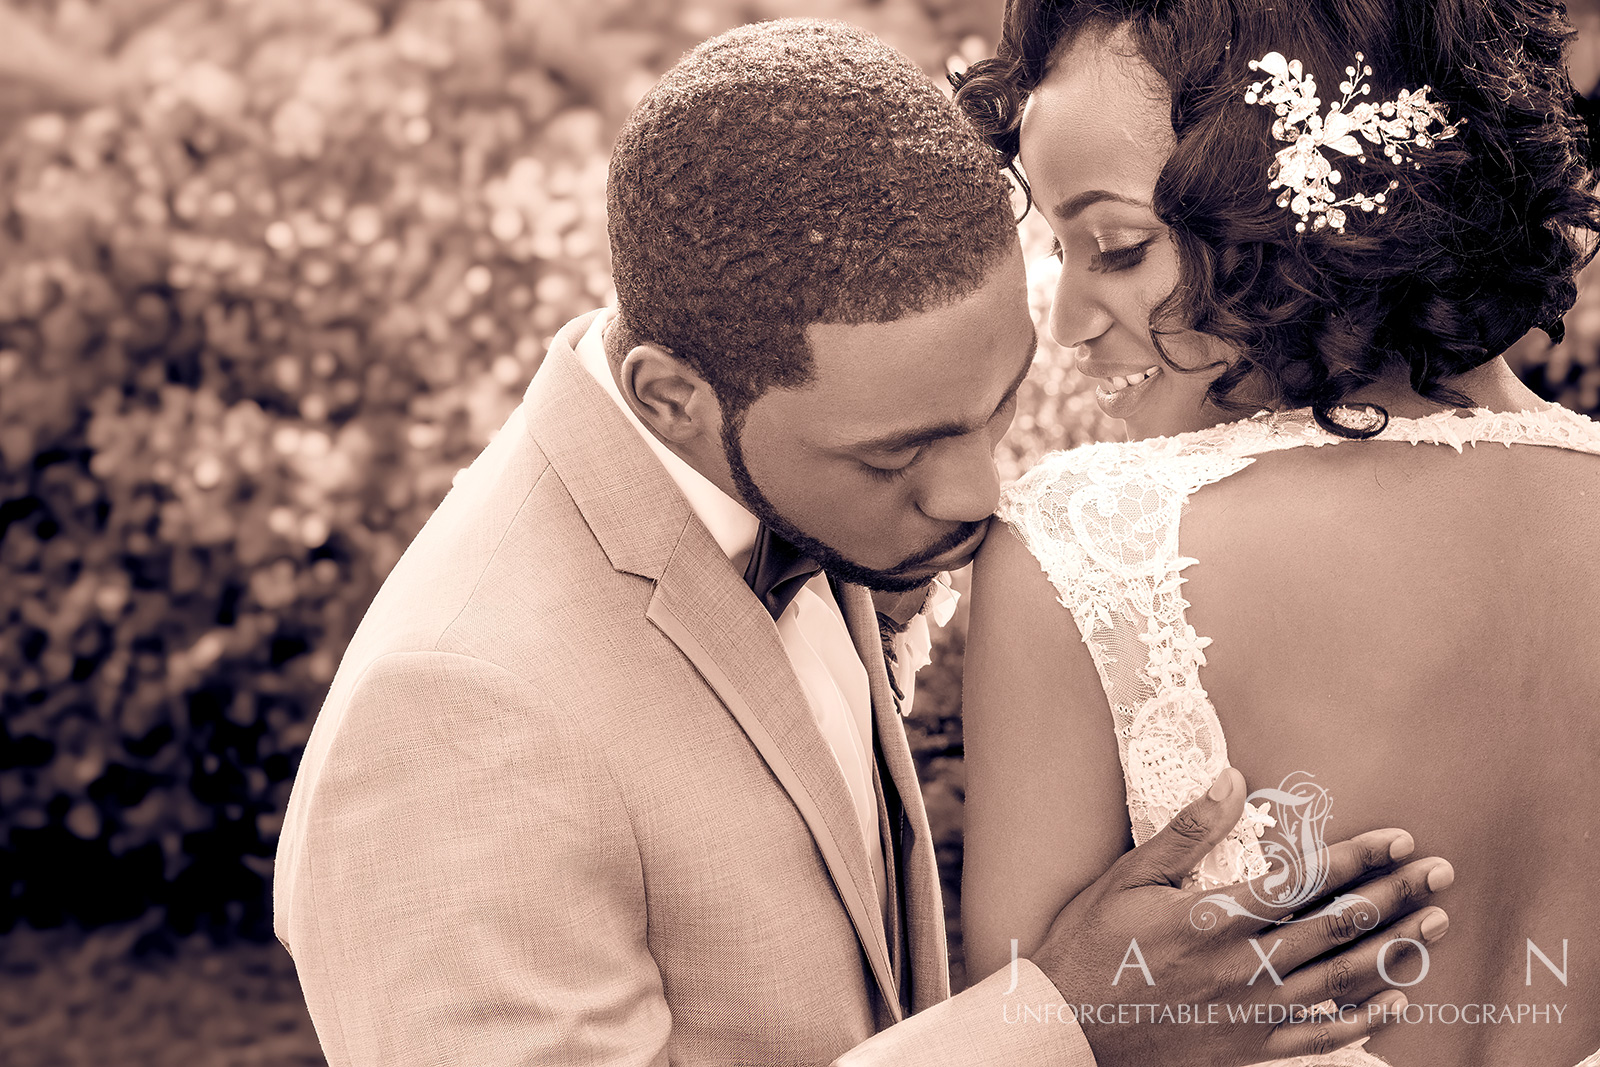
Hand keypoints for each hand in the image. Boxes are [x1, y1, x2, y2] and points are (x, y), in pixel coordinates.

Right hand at [1030, 768, 1451, 1066]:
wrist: (1069, 1029)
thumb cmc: (1092, 946)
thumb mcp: (1129, 877)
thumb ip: (1188, 833)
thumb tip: (1234, 781)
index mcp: (1214, 919)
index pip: (1304, 882)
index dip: (1357, 858)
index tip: (1398, 839)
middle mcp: (1242, 966)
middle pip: (1337, 927)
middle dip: (1395, 896)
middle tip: (1440, 873)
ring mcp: (1251, 1012)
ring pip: (1340, 980)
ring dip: (1395, 949)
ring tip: (1435, 924)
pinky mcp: (1250, 1047)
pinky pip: (1321, 1035)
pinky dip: (1365, 1019)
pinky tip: (1397, 1000)